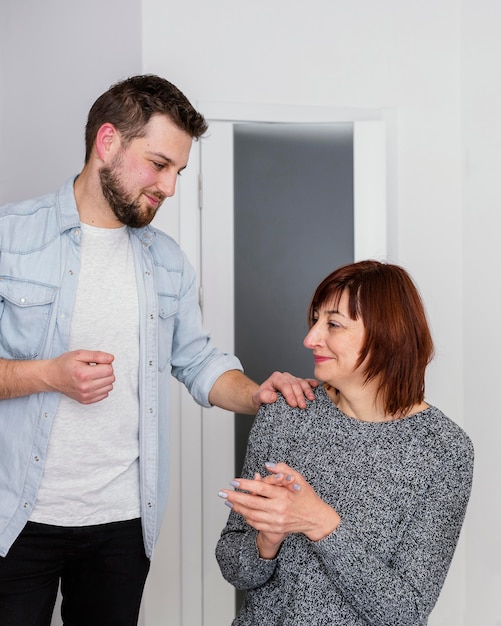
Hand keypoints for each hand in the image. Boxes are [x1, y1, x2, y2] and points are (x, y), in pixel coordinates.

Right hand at [46, 350, 114, 403]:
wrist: (51, 377)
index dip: (106, 363)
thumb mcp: (79, 354)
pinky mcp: (86, 401)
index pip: (109, 369)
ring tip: (93, 375)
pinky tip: (92, 382)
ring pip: (109, 387)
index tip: (97, 362)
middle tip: (95, 368)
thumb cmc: (64, 364)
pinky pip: (104, 394)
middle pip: (111, 378)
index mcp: (84, 374)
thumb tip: (111, 358)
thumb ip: (97, 355)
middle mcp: (85, 387)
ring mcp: (86, 396)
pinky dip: (101, 388)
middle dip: (106, 371)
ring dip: (104, 380)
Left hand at [218, 462, 340, 551]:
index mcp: (284, 495)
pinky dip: (246, 517)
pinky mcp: (275, 529)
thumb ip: (282, 470)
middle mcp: (279, 509)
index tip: (233, 481)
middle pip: (251, 503)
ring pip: (251, 515)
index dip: (245, 484)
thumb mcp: (298, 478)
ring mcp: (276, 521)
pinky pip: (256, 524)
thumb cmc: (306, 495)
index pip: (260, 488)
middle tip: (222, 493)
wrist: (315, 518)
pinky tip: (240, 511)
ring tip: (228, 502)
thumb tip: (267, 466)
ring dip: (237, 508)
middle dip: (234, 497)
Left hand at [252, 372, 317, 409]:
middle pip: (295, 384)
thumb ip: (262, 396)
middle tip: (302, 406)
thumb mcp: (257, 398)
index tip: (293, 404)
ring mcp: (292, 379)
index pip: (284, 385)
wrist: (263, 400)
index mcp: (276, 378)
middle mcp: (285, 377)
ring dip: (307, 391)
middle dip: (299, 395)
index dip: (290, 394)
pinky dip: (311, 383)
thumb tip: (273, 396)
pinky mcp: (298, 384)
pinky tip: (316, 385)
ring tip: (311, 399)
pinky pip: (306, 381)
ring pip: (302, 382)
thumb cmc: (260, 398)